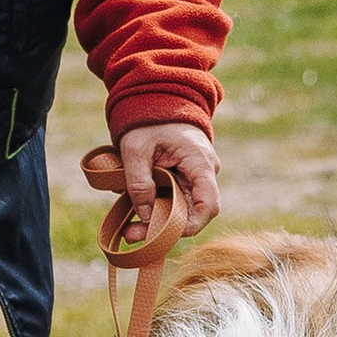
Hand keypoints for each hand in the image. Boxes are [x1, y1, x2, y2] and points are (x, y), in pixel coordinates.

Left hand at [116, 117, 220, 243]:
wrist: (155, 101)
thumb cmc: (148, 121)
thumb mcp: (135, 149)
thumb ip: (139, 182)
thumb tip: (146, 216)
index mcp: (199, 163)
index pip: (209, 204)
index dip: (191, 225)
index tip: (164, 235)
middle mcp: (203, 174)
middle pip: (192, 213)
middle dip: (164, 228)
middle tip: (132, 235)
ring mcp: (194, 178)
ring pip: (181, 210)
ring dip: (157, 221)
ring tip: (128, 229)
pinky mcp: (182, 181)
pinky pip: (173, 201)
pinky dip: (155, 209)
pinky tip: (133, 213)